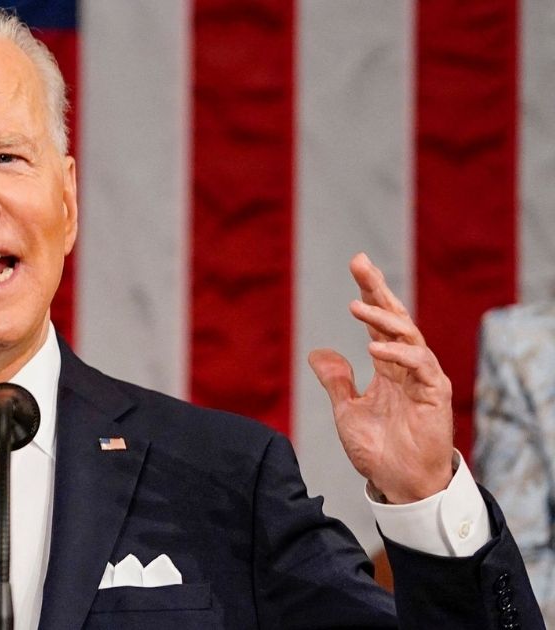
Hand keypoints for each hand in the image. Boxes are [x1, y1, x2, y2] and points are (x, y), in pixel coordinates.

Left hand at [308, 253, 453, 503]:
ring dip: (382, 320)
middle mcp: (408, 368)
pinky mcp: (435, 395)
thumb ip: (337, 381)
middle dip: (378, 290)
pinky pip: (420, 367)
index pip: (379, 323)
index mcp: (389, 368)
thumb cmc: (379, 450)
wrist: (399, 483)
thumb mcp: (347, 410)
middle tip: (360, 263)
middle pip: (396, 319)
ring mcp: (424, 379)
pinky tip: (374, 349)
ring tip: (356, 306)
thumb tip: (317, 352)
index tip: (357, 265)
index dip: (369, 294)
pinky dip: (398, 354)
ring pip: (409, 336)